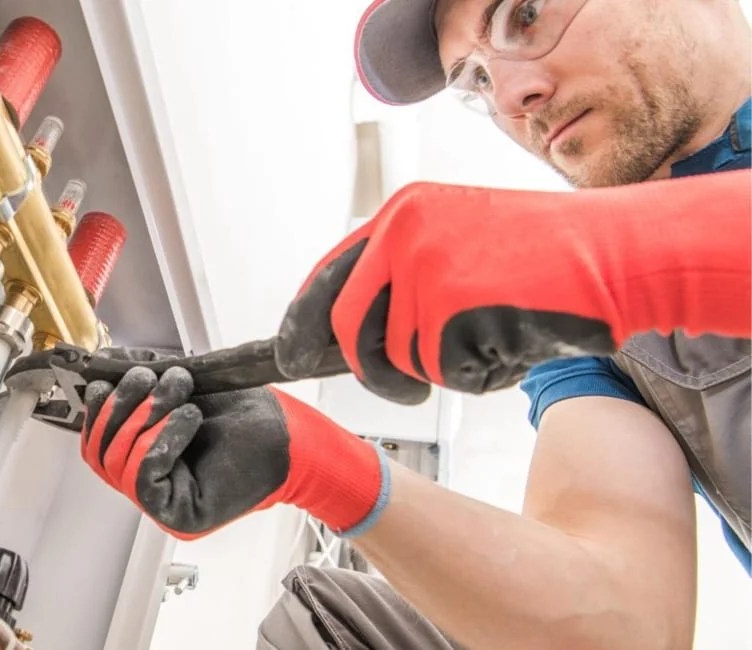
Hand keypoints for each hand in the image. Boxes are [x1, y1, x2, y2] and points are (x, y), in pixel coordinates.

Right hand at [80, 351, 387, 539]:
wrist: (293, 437)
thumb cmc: (249, 416)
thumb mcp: (187, 390)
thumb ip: (147, 384)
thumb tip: (105, 368)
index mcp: (147, 458)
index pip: (97, 443)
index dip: (97, 411)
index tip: (109, 379)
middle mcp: (151, 486)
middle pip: (100, 454)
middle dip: (121, 407)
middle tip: (152, 378)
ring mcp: (163, 506)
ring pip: (118, 465)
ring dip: (145, 419)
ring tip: (180, 394)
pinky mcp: (180, 516)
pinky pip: (144, 479)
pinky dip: (160, 441)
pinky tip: (189, 418)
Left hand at [274, 173, 751, 403]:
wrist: (616, 254)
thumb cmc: (546, 256)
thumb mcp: (460, 237)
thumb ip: (404, 270)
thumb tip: (347, 332)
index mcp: (402, 212)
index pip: (328, 276)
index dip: (305, 323)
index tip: (292, 355)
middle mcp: (404, 235)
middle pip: (349, 328)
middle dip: (369, 370)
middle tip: (401, 391)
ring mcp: (428, 271)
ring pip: (402, 358)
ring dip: (445, 368)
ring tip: (497, 332)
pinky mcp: (454, 310)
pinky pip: (446, 373)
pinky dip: (481, 376)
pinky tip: (517, 340)